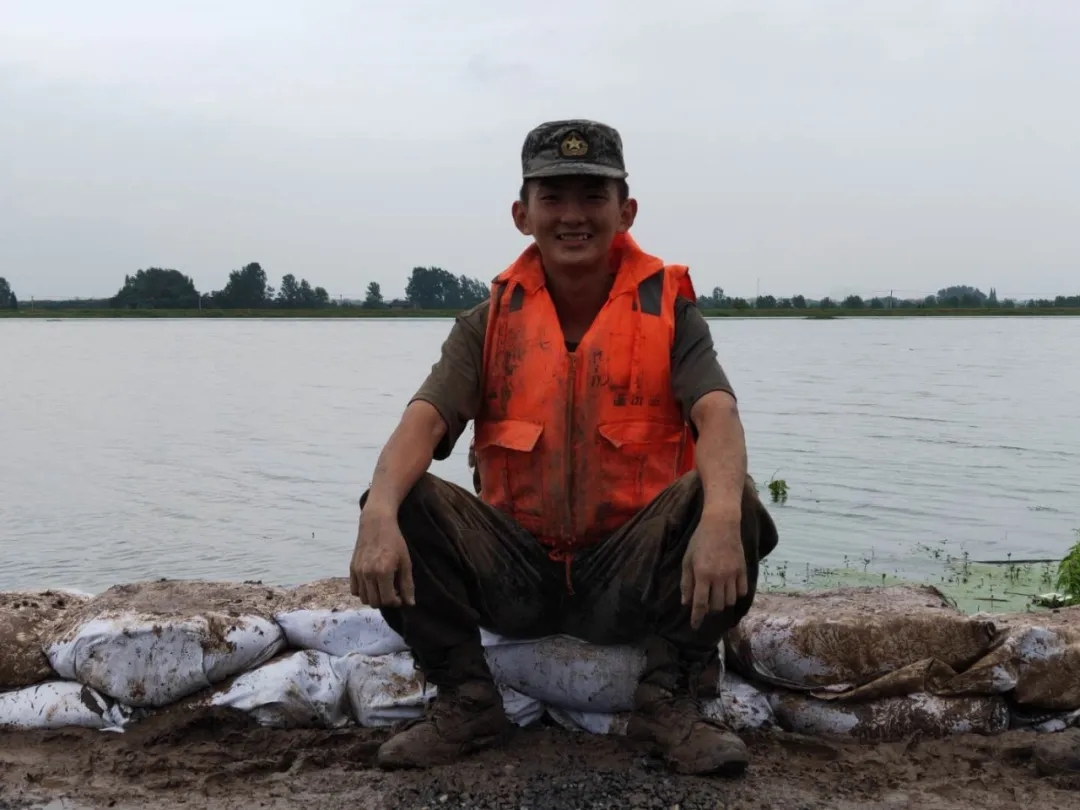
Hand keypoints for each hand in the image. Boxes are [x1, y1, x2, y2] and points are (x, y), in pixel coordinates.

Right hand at [349, 509, 414, 607]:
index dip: (396, 602)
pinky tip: (372, 584)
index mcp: (383, 572)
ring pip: (363, 598)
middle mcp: (368, 574)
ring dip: (374, 598)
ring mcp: (358, 571)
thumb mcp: (405, 562)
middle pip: (374, 602)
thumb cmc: (395, 541)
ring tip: (383, 588)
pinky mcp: (351, 568)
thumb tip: (410, 604)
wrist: (376, 523)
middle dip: (385, 601)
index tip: (400, 597)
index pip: (387, 600)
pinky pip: (354, 590)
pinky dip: (363, 592)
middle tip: (393, 593)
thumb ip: (407, 584)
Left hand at [680, 513, 746, 628]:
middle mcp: (718, 578)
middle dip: (710, 609)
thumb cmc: (700, 540)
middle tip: (706, 604)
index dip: (697, 618)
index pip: (700, 604)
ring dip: (722, 603)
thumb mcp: (687, 559)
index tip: (695, 627)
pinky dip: (735, 595)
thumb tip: (685, 603)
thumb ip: (686, 582)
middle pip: (716, 606)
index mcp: (702, 575)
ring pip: (730, 601)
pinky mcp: (743, 570)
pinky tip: (730, 590)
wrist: (721, 524)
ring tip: (717, 596)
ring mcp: (732, 574)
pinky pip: (742, 592)